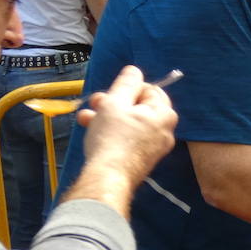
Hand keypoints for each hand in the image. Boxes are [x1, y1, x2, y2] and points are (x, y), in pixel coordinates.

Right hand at [73, 65, 177, 201]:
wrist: (107, 178)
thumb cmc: (113, 137)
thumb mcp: (116, 102)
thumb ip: (126, 83)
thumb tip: (134, 71)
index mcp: (165, 114)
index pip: (149, 90)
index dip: (126, 89)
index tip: (108, 94)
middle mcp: (164, 131)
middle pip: (137, 107)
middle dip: (112, 103)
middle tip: (94, 103)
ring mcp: (153, 148)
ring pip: (129, 124)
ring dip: (106, 117)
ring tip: (86, 118)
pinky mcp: (140, 160)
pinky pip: (127, 140)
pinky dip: (111, 133)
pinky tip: (92, 133)